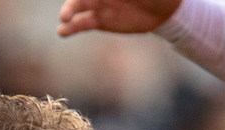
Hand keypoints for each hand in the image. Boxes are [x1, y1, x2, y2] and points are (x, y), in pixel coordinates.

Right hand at [58, 0, 182, 36]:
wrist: (162, 9)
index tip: (94, 0)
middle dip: (73, 1)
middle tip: (68, 11)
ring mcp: (98, 5)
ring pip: (78, 6)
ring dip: (69, 12)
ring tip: (64, 20)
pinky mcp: (99, 21)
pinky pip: (82, 23)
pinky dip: (71, 28)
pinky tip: (62, 32)